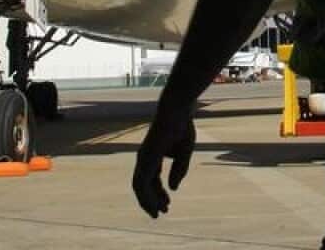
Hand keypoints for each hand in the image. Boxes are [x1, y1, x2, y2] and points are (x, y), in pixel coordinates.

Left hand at [132, 101, 195, 217]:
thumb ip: (178, 171)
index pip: (151, 181)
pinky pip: (143, 181)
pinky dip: (148, 194)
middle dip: (151, 201)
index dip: (158, 195)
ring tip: (157, 213)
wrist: (177, 110)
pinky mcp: (146, 158)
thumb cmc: (181, 127)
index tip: (167, 206)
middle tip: (160, 214)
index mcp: (152, 157)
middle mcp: (144, 159)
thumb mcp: (184, 153)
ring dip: (148, 202)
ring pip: (140, 187)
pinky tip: (157, 203)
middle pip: (143, 187)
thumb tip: (173, 189)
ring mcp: (144, 158)